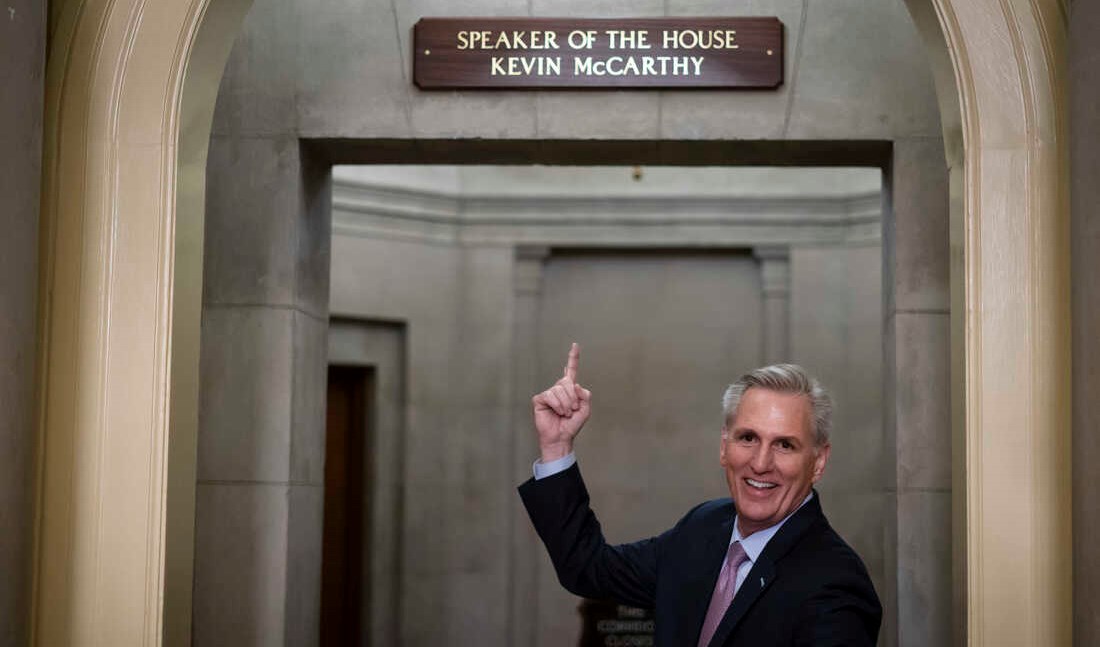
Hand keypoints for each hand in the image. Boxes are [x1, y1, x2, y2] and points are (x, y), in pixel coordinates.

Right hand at [532, 342, 591, 461]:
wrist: (561, 437)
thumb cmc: (572, 425)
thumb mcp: (585, 410)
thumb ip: (585, 395)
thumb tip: (574, 384)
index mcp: (570, 389)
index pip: (571, 370)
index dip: (573, 357)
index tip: (575, 345)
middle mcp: (558, 388)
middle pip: (568, 382)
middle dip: (573, 398)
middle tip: (571, 410)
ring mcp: (549, 393)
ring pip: (560, 390)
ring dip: (565, 404)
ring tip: (564, 413)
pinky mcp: (540, 399)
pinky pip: (550, 396)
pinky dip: (557, 405)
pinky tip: (556, 412)